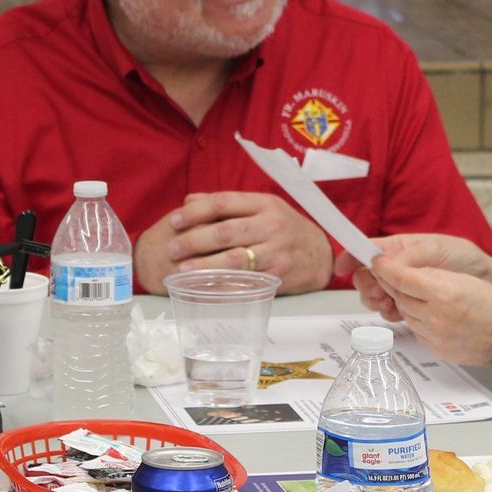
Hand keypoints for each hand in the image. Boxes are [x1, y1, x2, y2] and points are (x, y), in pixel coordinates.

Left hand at [136, 191, 332, 294]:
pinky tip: (203, 290)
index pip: (224, 202)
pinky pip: (246, 283)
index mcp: (264, 204)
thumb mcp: (262, 208)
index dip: (196, 211)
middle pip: (226, 232)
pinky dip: (222, 288)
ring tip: (182, 270)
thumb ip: (227, 204)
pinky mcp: (279, 275)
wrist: (320, 254)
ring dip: (205, 266)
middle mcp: (272, 225)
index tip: (174, 220)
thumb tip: (188, 201)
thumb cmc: (283, 228)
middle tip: (172, 249)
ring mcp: (277, 251)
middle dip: (194, 240)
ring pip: (235, 259)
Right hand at [335, 233, 491, 320]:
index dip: (351, 257)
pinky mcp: (412, 303)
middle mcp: (397, 267)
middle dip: (366, 286)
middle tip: (378, 295)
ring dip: (377, 301)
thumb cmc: (463, 257)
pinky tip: (398, 314)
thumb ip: (410, 257)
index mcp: (399, 248)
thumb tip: (384, 264)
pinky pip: (392, 309)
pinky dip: (391, 313)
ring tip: (389, 304)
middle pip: (367, 276)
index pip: (367, 250)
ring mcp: (403, 286)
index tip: (341, 268)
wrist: (486, 280)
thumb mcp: (438, 249)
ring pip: (376, 295)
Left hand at [365, 255, 491, 366]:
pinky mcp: (435, 348)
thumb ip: (434, 275)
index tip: (378, 261)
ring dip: (407, 302)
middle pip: (400, 296)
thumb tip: (408, 272)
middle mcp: (436, 316)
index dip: (386, 268)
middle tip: (394, 275)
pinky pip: (416, 329)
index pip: (402, 278)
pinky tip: (430, 313)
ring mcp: (434, 335)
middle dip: (395, 285)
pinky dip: (417, 319)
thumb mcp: (466, 280)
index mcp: (445, 293)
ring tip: (421, 295)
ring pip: (405, 313)